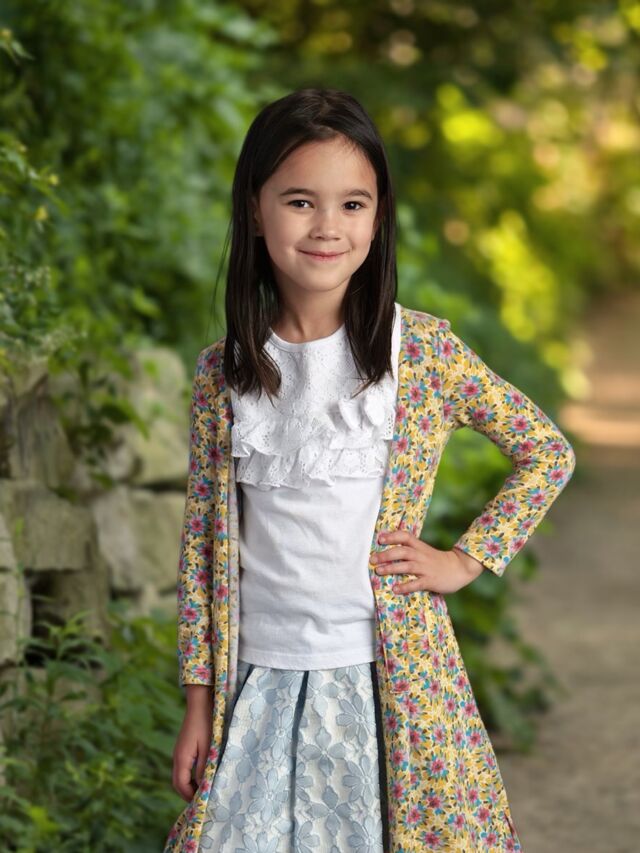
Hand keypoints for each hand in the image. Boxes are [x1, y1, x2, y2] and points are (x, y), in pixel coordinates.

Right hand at [172, 688, 213, 801]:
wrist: (201, 702)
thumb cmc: (207, 724)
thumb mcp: (209, 747)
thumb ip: (205, 768)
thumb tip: (203, 788)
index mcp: (181, 758)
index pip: (180, 785)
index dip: (190, 797)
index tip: (202, 803)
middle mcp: (177, 756)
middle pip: (178, 782)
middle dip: (189, 793)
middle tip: (203, 800)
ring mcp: (179, 751)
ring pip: (181, 775)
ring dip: (190, 785)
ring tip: (205, 789)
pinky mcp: (184, 747)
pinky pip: (184, 767)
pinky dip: (191, 775)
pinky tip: (203, 774)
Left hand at [370, 529, 484, 594]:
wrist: (460, 568)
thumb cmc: (438, 561)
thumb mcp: (424, 550)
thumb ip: (410, 549)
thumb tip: (388, 551)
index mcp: (420, 546)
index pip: (405, 536)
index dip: (392, 536)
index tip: (380, 539)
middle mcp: (421, 555)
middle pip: (402, 551)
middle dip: (386, 554)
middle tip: (372, 559)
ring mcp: (426, 568)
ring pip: (407, 566)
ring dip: (391, 568)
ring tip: (378, 571)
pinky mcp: (430, 581)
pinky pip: (416, 583)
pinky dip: (405, 586)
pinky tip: (395, 589)